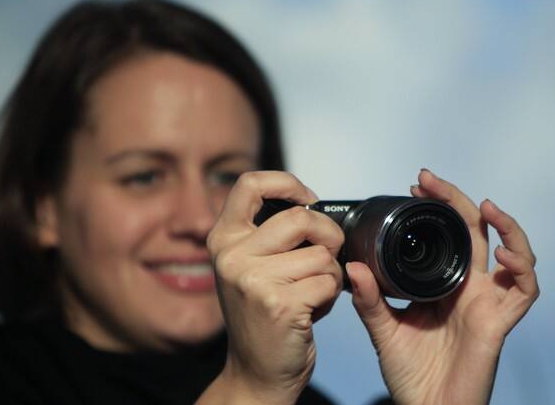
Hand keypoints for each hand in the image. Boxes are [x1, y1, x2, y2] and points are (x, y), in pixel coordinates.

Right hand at [206, 171, 343, 404]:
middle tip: (328, 254)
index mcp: (223, 239)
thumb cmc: (263, 314)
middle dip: (329, 235)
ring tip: (311, 291)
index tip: (308, 200)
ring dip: (330, 273)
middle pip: (301, 217)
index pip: (250, 183)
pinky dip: (332, 295)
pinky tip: (312, 309)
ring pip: (322, 254)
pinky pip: (329, 281)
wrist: (256, 371)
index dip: (287, 183)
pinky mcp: (279, 304)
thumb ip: (268, 233)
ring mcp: (253, 279)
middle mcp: (232, 255)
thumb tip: (310, 204)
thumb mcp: (249, 266)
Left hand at [347, 169, 538, 404]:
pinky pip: (524, 292)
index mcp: (441, 284)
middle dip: (456, 202)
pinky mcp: (499, 323)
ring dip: (504, 227)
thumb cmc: (408, 372)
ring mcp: (485, 303)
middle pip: (474, 233)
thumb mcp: (383, 328)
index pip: (446, 235)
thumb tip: (352, 266)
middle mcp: (467, 288)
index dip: (437, 208)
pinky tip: (504, 256)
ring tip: (484, 206)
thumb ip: (369, 299)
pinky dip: (521, 270)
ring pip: (511, 254)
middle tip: (431, 180)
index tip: (415, 187)